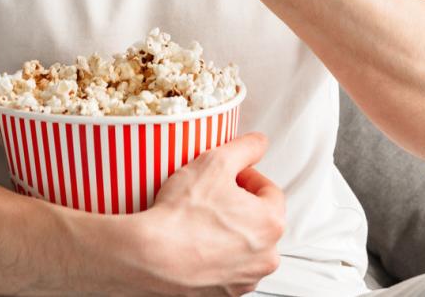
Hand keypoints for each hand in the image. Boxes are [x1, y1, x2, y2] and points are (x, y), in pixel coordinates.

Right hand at [137, 132, 284, 296]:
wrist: (153, 256)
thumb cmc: (183, 214)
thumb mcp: (215, 162)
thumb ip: (245, 147)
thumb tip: (258, 142)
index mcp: (271, 223)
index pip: (269, 189)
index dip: (246, 175)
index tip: (228, 174)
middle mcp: (266, 256)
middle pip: (259, 217)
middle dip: (239, 202)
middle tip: (212, 192)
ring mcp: (246, 277)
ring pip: (244, 243)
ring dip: (229, 228)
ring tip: (201, 216)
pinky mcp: (226, 292)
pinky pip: (228, 264)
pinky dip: (216, 251)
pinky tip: (195, 239)